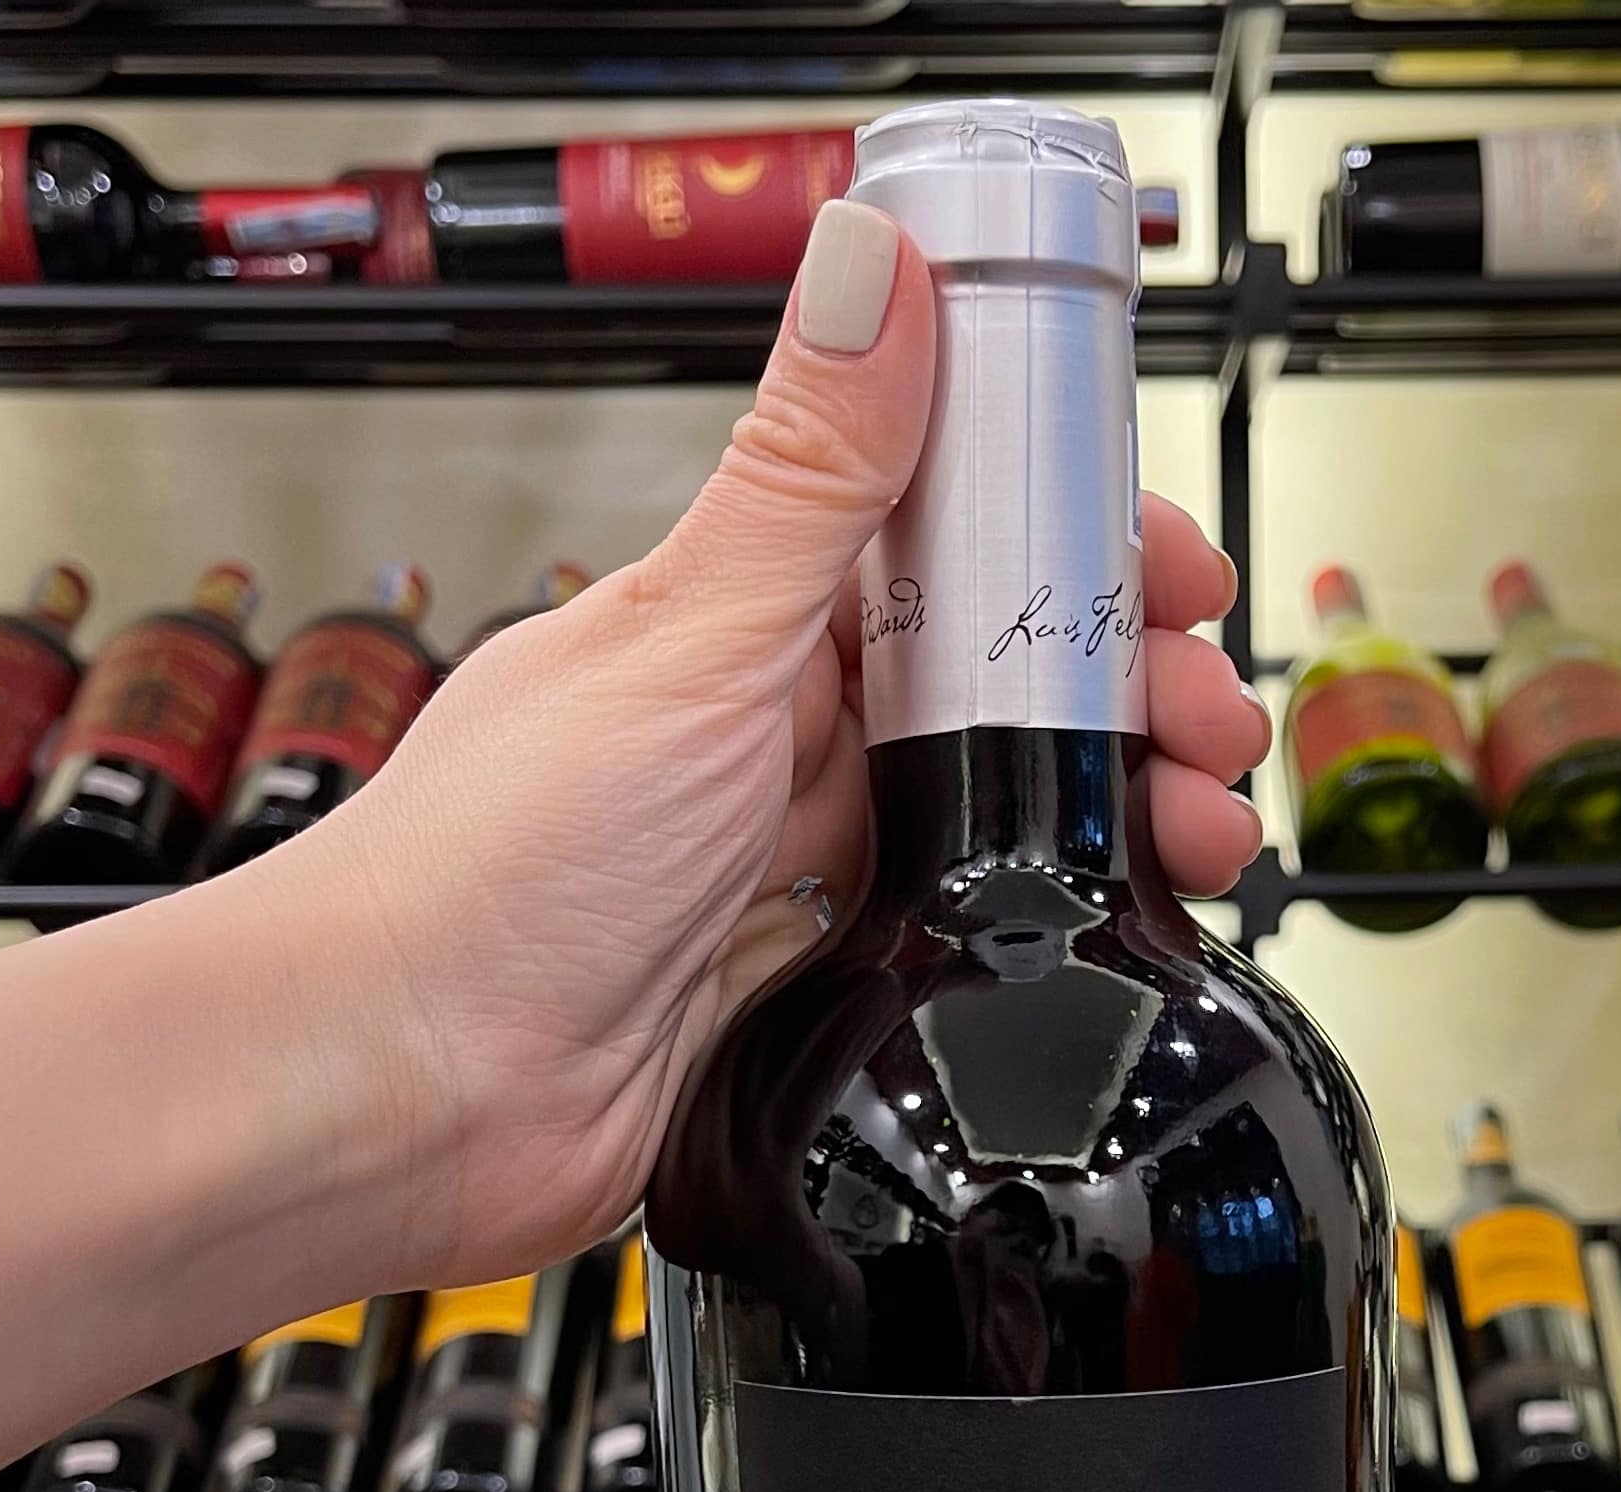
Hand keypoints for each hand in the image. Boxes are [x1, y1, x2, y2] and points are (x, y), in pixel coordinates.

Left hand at [261, 200, 1271, 1292]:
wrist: (410, 1094)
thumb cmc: (493, 870)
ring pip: (988, 818)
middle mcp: (764, 740)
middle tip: (1210, 720)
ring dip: (1107, 815)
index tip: (1169, 570)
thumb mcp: (687, 640)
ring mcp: (788, 871)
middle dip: (1122, 694)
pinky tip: (1096, 934)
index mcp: (733, 623)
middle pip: (989, 688)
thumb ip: (803, 476)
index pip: (941, 546)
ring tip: (1200, 831)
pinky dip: (1036, 934)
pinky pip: (953, 945)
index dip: (1070, 551)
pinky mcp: (804, 995)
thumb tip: (869, 268)